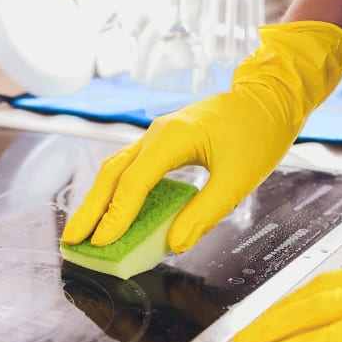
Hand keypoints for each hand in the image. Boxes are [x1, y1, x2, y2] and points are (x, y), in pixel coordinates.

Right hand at [61, 21, 341, 252]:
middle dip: (90, 209)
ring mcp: (157, 136)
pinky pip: (132, 169)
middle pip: (111, 174)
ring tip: (83, 231)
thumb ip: (204, 213)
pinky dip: (118, 193)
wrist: (270, 97)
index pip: (133, 183)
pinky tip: (114, 213)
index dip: (115, 216)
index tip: (100, 243)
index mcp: (172, 138)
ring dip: (98, 201)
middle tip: (71, 240)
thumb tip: (175, 244)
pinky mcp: (165, 143)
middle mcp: (157, 134)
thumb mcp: (238, 179)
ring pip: (117, 170)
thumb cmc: (258, 132)